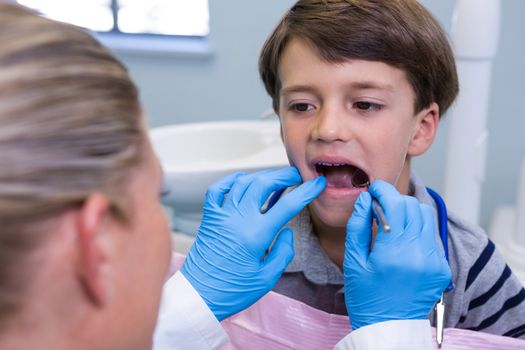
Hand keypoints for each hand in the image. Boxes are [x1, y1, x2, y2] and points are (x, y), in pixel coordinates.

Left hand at [181, 167, 325, 320]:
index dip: (306, 191)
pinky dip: (231, 180)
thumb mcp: (267, 278)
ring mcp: (222, 216)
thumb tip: (286, 231)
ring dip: (262, 176)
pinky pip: (218, 189)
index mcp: (256, 235)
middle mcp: (238, 219)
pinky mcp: (210, 217)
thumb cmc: (232, 290)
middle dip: (284, 175)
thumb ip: (283, 252)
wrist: (199, 295)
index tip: (317, 184)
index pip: (287, 205)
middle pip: (263, 183)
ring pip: (243, 182)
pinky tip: (243, 180)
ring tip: (275, 178)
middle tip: (297, 175)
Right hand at [344, 180, 450, 329]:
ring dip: (408, 212)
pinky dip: (416, 230)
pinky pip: (430, 235)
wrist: (388, 327)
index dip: (384, 190)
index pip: (396, 204)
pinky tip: (402, 242)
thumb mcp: (353, 261)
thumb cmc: (366, 297)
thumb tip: (366, 199)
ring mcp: (434, 261)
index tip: (374, 189)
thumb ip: (358, 226)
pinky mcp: (441, 267)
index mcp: (394, 253)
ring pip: (425, 216)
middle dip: (395, 200)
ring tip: (392, 223)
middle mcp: (419, 255)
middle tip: (379, 207)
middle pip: (413, 206)